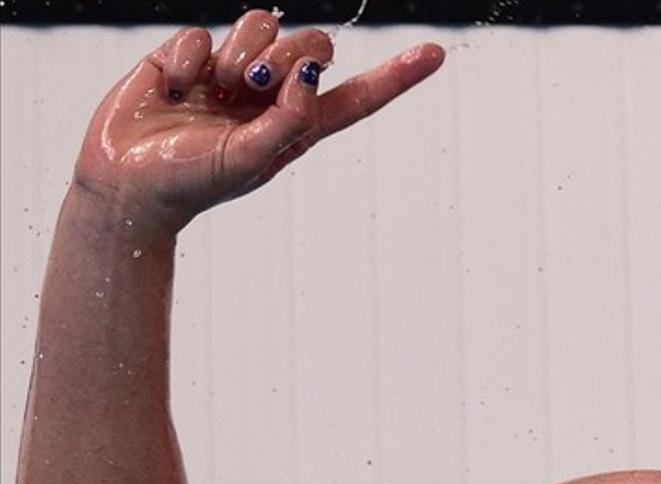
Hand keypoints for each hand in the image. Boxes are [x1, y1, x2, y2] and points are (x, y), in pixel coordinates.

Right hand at [72, 9, 443, 228]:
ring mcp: (231, 71)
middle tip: (253, 84)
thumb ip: (289, 119)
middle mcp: (270, 93)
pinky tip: (176, 86)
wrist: (126, 185)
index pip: (356, 96)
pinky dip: (192, 59)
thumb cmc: (193, 182)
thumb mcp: (250, 159)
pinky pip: (205, 31)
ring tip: (216, 89)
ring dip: (241, 52)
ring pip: (261, 23)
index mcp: (297, 123)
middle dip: (286, 53)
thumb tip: (310, 73)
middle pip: (310, 42)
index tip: (435, 54)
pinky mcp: (189, 55)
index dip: (396, 76)